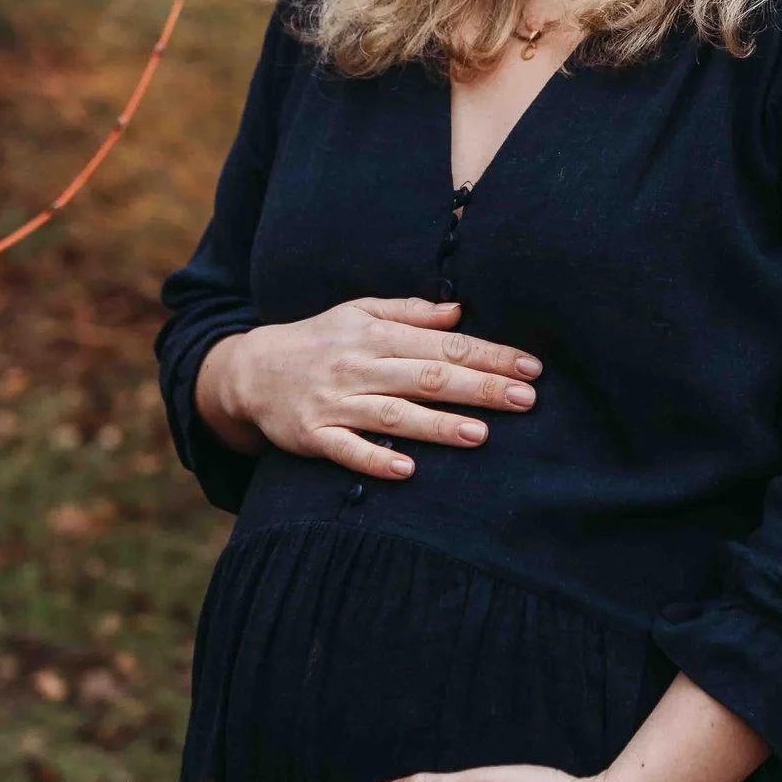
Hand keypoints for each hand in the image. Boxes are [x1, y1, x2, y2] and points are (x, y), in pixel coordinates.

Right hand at [195, 297, 540, 479]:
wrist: (250, 370)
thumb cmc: (317, 340)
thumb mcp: (359, 312)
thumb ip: (409, 312)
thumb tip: (459, 310)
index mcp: (376, 336)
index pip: (444, 345)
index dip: (490, 355)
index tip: (531, 367)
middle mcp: (360, 367)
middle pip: (428, 378)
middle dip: (480, 387)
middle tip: (526, 399)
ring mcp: (337, 404)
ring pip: (393, 415)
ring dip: (436, 425)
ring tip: (480, 434)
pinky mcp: (314, 436)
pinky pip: (347, 450)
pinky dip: (375, 460)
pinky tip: (406, 470)